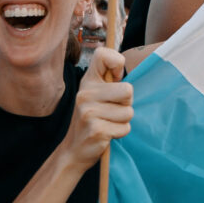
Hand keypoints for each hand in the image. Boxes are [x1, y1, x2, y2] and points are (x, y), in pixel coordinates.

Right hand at [59, 48, 133, 173]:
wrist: (74, 149)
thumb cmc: (92, 118)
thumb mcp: (95, 94)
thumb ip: (108, 79)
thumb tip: (121, 69)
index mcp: (87, 81)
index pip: (103, 54)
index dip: (117, 63)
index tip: (116, 78)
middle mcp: (85, 93)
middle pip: (128, 90)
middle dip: (126, 103)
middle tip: (112, 110)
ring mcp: (88, 112)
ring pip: (128, 112)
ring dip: (123, 120)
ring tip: (108, 122)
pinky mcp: (96, 130)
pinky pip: (125, 128)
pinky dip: (120, 133)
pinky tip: (106, 133)